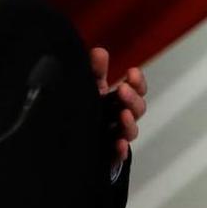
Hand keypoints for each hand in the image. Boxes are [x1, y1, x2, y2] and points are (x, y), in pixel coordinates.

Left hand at [90, 47, 147, 164]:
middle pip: (137, 109)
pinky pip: (117, 156)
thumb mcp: (89, 85)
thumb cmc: (85, 107)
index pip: (136, 90)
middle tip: (123, 90)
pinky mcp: (107, 154)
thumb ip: (95, 69)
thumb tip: (100, 52)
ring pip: (130, 131)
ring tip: (123, 114)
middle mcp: (119, 117)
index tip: (132, 73)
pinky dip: (120, 150)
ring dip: (129, 122)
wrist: (69, 138)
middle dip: (133, 99)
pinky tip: (119, 144)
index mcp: (117, 99)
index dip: (138, 82)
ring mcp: (114, 135)